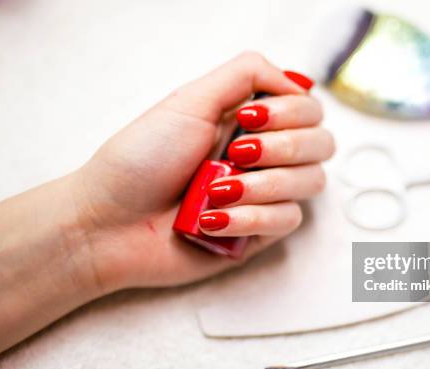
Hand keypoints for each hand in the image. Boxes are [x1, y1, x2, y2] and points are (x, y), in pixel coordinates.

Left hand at [71, 52, 333, 291]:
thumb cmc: (140, 160)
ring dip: (262, 186)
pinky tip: (214, 221)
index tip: (248, 118)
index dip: (291, 112)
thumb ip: (246, 75)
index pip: (308, 108)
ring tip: (217, 191)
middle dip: (282, 149)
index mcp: (250, 120)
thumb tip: (297, 82)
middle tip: (236, 153)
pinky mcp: (259, 232)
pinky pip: (287, 221)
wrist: (108, 224)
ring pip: (310, 183)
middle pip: (321, 144)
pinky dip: (251, 218)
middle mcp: (263, 155)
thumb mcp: (189, 101)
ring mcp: (264, 195)